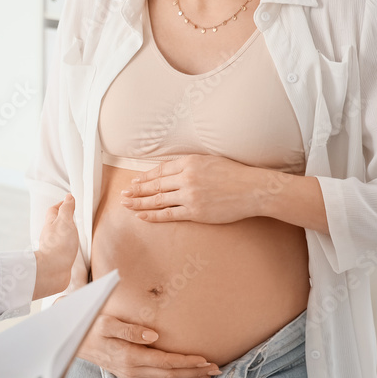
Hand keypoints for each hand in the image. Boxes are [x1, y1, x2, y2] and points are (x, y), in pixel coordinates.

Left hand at [33, 194, 78, 298]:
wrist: (52, 270)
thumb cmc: (59, 245)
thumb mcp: (65, 222)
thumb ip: (67, 210)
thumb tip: (68, 197)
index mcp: (50, 224)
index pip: (54, 210)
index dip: (61, 204)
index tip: (70, 201)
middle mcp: (49, 234)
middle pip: (54, 222)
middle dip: (62, 217)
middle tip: (72, 214)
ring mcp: (52, 247)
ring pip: (58, 235)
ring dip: (65, 231)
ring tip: (74, 230)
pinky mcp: (57, 258)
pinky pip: (62, 248)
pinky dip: (66, 244)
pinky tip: (72, 247)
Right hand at [77, 313, 220, 377]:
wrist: (73, 340)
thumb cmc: (91, 326)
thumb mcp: (107, 323)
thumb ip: (130, 330)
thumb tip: (153, 336)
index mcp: (130, 357)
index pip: (165, 362)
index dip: (186, 362)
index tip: (205, 359)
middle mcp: (132, 371)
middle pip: (170, 375)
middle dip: (195, 373)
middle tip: (217, 370)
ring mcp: (131, 375)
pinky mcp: (130, 375)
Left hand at [120, 154, 269, 223]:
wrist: (252, 189)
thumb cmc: (234, 174)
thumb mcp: (209, 161)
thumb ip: (190, 164)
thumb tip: (172, 171)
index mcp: (190, 162)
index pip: (160, 170)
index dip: (145, 177)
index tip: (134, 182)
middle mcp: (187, 177)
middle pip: (155, 185)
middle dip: (137, 190)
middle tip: (124, 194)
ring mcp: (190, 195)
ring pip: (158, 200)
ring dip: (140, 203)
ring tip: (127, 205)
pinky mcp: (195, 212)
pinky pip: (169, 214)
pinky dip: (153, 215)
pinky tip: (142, 216)